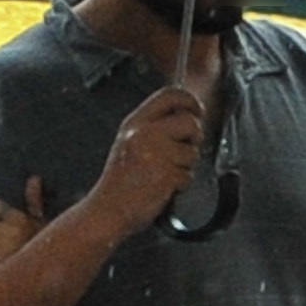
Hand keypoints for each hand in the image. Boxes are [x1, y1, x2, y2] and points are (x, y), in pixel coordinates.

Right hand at [90, 87, 205, 233]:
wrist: (108, 210)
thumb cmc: (119, 182)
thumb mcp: (129, 143)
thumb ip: (154, 128)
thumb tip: (187, 117)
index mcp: (135, 123)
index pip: (169, 94)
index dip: (190, 100)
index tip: (197, 110)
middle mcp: (145, 133)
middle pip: (190, 121)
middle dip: (194, 137)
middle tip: (184, 149)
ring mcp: (156, 154)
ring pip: (192, 152)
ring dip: (185, 166)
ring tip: (164, 174)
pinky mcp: (165, 175)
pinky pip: (188, 175)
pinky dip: (181, 184)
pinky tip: (163, 187)